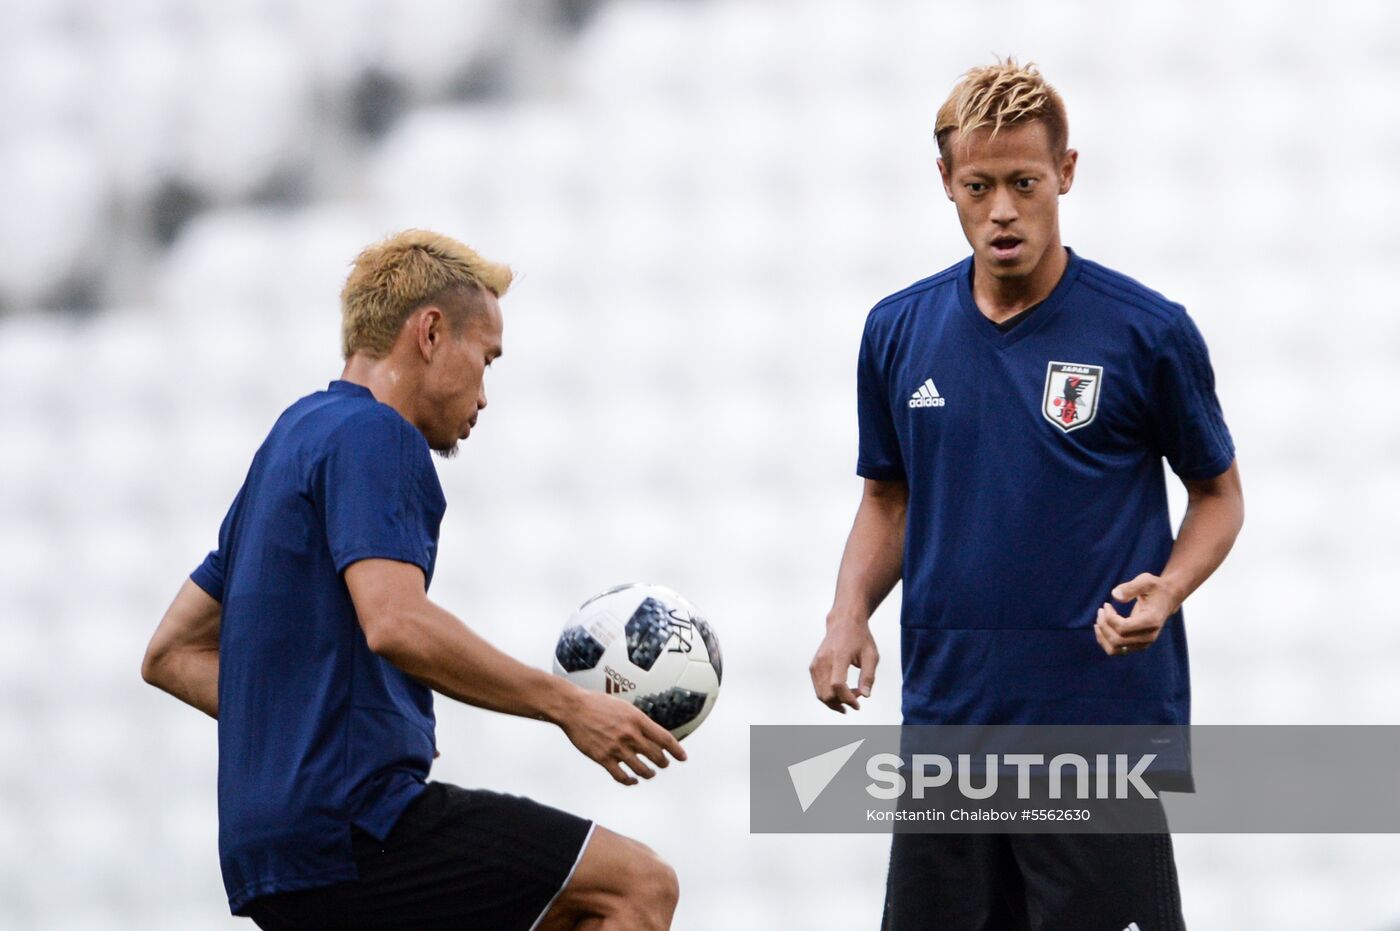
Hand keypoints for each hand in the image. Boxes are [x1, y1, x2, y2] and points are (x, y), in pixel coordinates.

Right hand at [557, 688, 686, 785]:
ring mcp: (616, 748)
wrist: (573, 708)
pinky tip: (632, 780)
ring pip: (642, 769)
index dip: (676, 750)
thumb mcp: (624, 706)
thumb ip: (638, 720)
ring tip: (650, 773)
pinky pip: (621, 776)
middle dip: (663, 762)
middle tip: (664, 764)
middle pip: (656, 756)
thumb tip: (650, 731)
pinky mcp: (603, 758)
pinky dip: (630, 781)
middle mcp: (629, 735)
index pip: (664, 738)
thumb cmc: (596, 704)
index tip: (682, 757)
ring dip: (649, 773)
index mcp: (637, 719)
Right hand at [809, 618, 878, 712]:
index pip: (838, 684)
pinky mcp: (813, 666)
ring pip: (820, 694)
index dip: (847, 698)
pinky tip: (841, 692)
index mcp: (839, 655)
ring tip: (850, 696)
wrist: (844, 622)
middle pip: (827, 693)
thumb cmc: (860, 638)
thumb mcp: (871, 655)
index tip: (858, 705)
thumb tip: (865, 695)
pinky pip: (818, 688)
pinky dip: (829, 695)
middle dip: (842, 702)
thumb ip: (869, 676)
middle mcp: (824, 660)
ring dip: (835, 702)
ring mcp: (816, 663)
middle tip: (857, 698)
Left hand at [1094, 572, 1181, 656]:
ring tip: (1099, 619)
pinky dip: (1104, 641)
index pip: (1123, 628)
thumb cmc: (1155, 588)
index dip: (1109, 618)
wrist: (1167, 599)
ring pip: (1114, 649)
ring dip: (1102, 635)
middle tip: (1101, 610)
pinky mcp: (1137, 645)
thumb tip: (1115, 595)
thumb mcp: (1145, 581)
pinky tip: (1101, 627)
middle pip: (1117, 640)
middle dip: (1104, 625)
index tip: (1106, 604)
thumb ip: (1130, 587)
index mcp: (1151, 621)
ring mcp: (1143, 643)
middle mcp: (1149, 636)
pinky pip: (1116, 650)